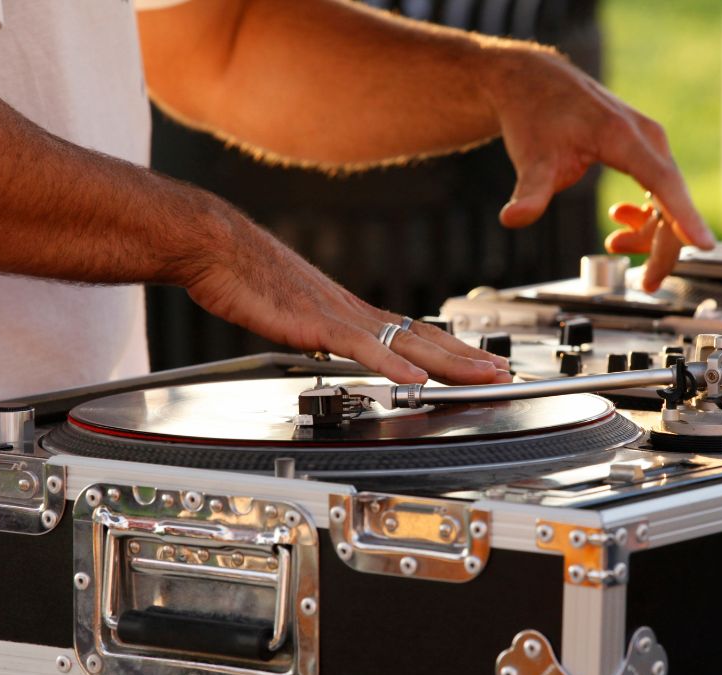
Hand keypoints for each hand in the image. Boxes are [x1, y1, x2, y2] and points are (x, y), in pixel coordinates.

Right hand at [182, 219, 510, 385]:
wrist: (217, 246)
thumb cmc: (247, 277)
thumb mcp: (293, 312)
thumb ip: (319, 332)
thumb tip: (330, 348)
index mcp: (351, 311)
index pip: (415, 333)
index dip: (452, 351)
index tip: (481, 364)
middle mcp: (355, 311)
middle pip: (425, 338)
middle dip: (468, 359)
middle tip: (504, 374)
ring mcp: (340, 316)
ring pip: (407, 343)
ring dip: (449, 362)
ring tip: (483, 377)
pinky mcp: (317, 323)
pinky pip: (362, 347)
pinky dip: (392, 365)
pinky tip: (415, 381)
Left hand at [484, 47, 714, 288]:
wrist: (535, 85)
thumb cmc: (536, 115)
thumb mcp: (531, 158)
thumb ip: (529, 192)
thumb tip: (513, 219)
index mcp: (623, 136)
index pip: (662, 183)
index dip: (683, 217)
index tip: (704, 244)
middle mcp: (647, 138)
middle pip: (672, 201)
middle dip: (664, 247)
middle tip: (648, 284)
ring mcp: (649, 144)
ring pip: (668, 200)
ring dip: (650, 233)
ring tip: (614, 244)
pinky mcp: (644, 151)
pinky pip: (659, 192)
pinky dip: (644, 216)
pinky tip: (618, 223)